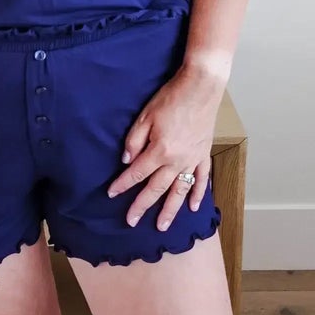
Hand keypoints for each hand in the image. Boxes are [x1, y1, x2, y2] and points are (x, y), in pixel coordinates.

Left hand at [106, 64, 222, 232]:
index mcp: (159, 150)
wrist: (200, 87)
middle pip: (156, 188)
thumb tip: (127, 161)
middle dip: (142, 206)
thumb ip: (134, 140)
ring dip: (170, 210)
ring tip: (162, 226)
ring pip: (180, 190)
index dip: (123, 184)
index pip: (137, 173)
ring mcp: (192, 159)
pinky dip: (198, 194)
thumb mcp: (145, 116)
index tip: (111, 193)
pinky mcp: (203, 154)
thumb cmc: (171, 98)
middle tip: (131, 221)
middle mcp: (176, 160)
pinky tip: (193, 207)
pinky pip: (202, 179)